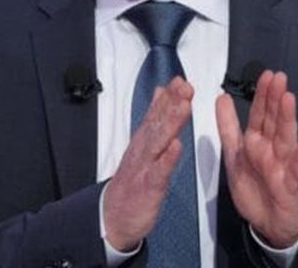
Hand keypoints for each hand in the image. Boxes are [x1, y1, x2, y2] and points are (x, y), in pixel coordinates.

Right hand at [103, 77, 192, 251]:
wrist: (113, 217)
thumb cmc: (132, 182)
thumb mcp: (142, 146)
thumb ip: (153, 119)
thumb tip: (161, 93)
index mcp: (144, 142)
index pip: (156, 114)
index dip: (168, 97)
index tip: (180, 80)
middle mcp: (143, 151)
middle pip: (158, 123)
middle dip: (172, 103)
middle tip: (184, 86)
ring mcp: (145, 167)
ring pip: (159, 142)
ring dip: (171, 123)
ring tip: (184, 107)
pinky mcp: (148, 187)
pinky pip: (159, 172)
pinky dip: (167, 159)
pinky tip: (177, 147)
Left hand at [217, 70, 297, 248]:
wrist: (267, 223)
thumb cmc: (254, 186)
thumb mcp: (234, 155)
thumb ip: (228, 126)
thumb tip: (222, 96)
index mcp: (258, 142)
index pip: (260, 115)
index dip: (262, 95)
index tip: (266, 74)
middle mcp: (272, 150)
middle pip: (274, 122)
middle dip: (275, 100)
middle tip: (279, 77)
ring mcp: (283, 166)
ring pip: (286, 140)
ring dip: (287, 120)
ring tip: (289, 99)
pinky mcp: (290, 187)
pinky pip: (296, 171)